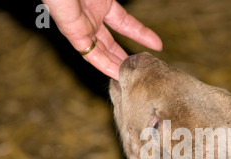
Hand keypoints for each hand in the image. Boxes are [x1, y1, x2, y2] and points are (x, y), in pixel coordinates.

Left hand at [42, 0, 162, 78]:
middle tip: (140, 70)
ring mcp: (82, 26)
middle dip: (125, 57)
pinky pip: (91, 54)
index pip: (125, 23)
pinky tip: (117, 74)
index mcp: (101, 4)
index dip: (141, 34)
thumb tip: (136, 19)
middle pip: (111, 43)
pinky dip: (104, 65)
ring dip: (116, 66)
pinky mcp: (73, 34)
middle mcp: (92, 18)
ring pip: (102, 52)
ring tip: (132, 78)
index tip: (157, 45)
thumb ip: (120, 10)